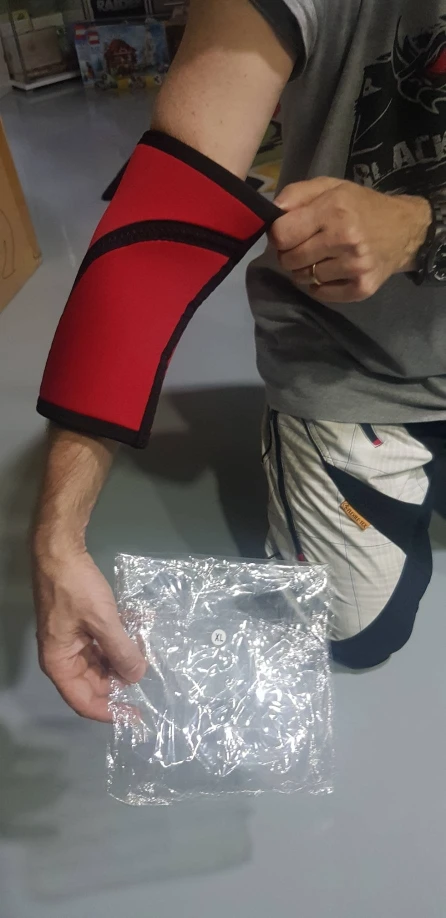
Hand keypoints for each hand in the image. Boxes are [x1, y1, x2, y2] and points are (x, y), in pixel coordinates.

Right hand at [32, 547, 146, 721]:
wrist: (60, 551)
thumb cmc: (75, 588)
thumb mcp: (103, 621)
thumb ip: (120, 651)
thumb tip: (137, 677)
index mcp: (59, 662)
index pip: (84, 701)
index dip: (109, 711)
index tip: (135, 714)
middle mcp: (63, 657)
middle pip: (93, 684)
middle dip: (119, 683)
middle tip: (147, 676)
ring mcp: (71, 641)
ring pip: (100, 664)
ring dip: (121, 662)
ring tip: (145, 655)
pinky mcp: (80, 627)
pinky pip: (100, 646)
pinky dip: (117, 645)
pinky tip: (136, 637)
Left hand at [270, 178, 431, 303]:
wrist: (405, 231)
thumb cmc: (362, 206)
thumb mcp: (330, 187)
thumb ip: (296, 194)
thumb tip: (271, 212)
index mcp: (334, 209)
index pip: (282, 235)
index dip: (278, 235)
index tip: (287, 233)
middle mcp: (345, 238)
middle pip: (289, 259)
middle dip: (290, 253)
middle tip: (305, 245)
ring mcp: (355, 266)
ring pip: (304, 278)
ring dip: (306, 270)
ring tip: (322, 257)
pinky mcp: (361, 288)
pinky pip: (321, 294)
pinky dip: (320, 286)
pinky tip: (332, 271)